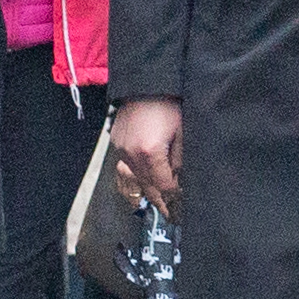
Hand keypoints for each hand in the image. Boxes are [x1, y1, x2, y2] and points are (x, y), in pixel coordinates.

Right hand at [113, 97, 182, 216]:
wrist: (146, 83)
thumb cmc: (169, 104)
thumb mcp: (182, 133)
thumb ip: (180, 161)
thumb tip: (178, 182)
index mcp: (150, 152)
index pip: (164, 185)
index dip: (174, 198)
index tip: (180, 209)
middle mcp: (131, 154)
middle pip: (147, 187)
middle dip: (160, 201)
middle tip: (171, 215)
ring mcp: (120, 149)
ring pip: (135, 178)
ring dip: (148, 189)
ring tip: (160, 201)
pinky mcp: (116, 143)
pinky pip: (127, 166)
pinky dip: (138, 173)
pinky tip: (147, 178)